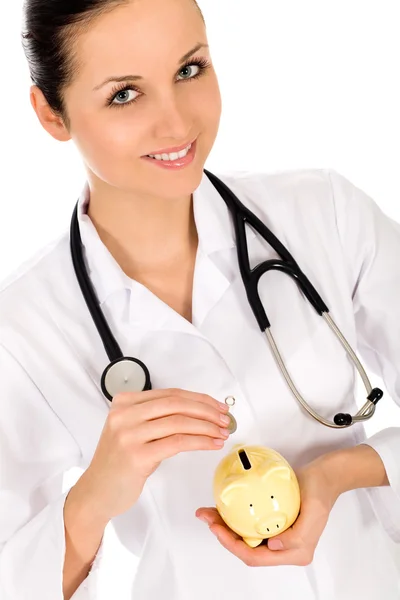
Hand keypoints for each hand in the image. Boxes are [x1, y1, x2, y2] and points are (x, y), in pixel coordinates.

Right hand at [79, 388, 229, 521]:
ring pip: (179, 422)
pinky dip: (200, 442)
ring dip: (207, 426)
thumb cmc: (118, 462)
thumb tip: (197, 412)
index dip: (198, 398)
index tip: (217, 406)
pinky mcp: (137, 455)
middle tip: (225, 418)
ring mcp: (129, 434)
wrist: (96, 492)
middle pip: (176, 404)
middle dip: (206, 410)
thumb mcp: (131, 430)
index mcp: (124, 402)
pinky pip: (178, 442)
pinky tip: (212, 444)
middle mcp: (124, 414)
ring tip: (222, 432)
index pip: (170, 394)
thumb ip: (155, 416)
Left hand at [195, 457, 338, 566]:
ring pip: (245, 537)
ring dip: (225, 526)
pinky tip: (223, 508)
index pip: (256, 557)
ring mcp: (278, 536)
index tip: (217, 528)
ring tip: (209, 512)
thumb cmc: (320, 491)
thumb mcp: (313, 512)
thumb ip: (296, 537)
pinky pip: (249, 525)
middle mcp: (285, 548)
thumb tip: (273, 547)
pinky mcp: (273, 523)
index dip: (233, 545)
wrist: (325, 476)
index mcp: (296, 552)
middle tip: (207, 517)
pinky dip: (234, 518)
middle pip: (247, 548)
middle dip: (224, 535)